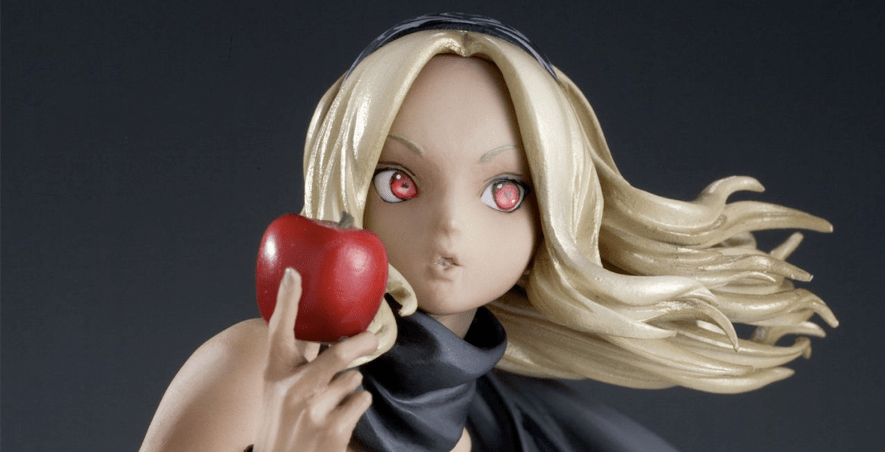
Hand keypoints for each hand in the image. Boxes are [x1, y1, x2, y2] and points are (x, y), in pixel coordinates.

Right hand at [253, 268, 377, 451]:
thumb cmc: (283, 424)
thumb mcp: (280, 392)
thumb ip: (299, 367)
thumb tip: (331, 338)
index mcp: (274, 374)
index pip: (278, 330)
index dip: (287, 300)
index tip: (294, 273)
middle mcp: (290, 389)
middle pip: (337, 354)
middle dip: (359, 344)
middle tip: (371, 338)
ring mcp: (311, 410)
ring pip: (352, 380)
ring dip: (350, 387)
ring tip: (331, 404)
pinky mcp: (333, 429)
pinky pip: (361, 400)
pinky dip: (357, 406)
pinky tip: (340, 418)